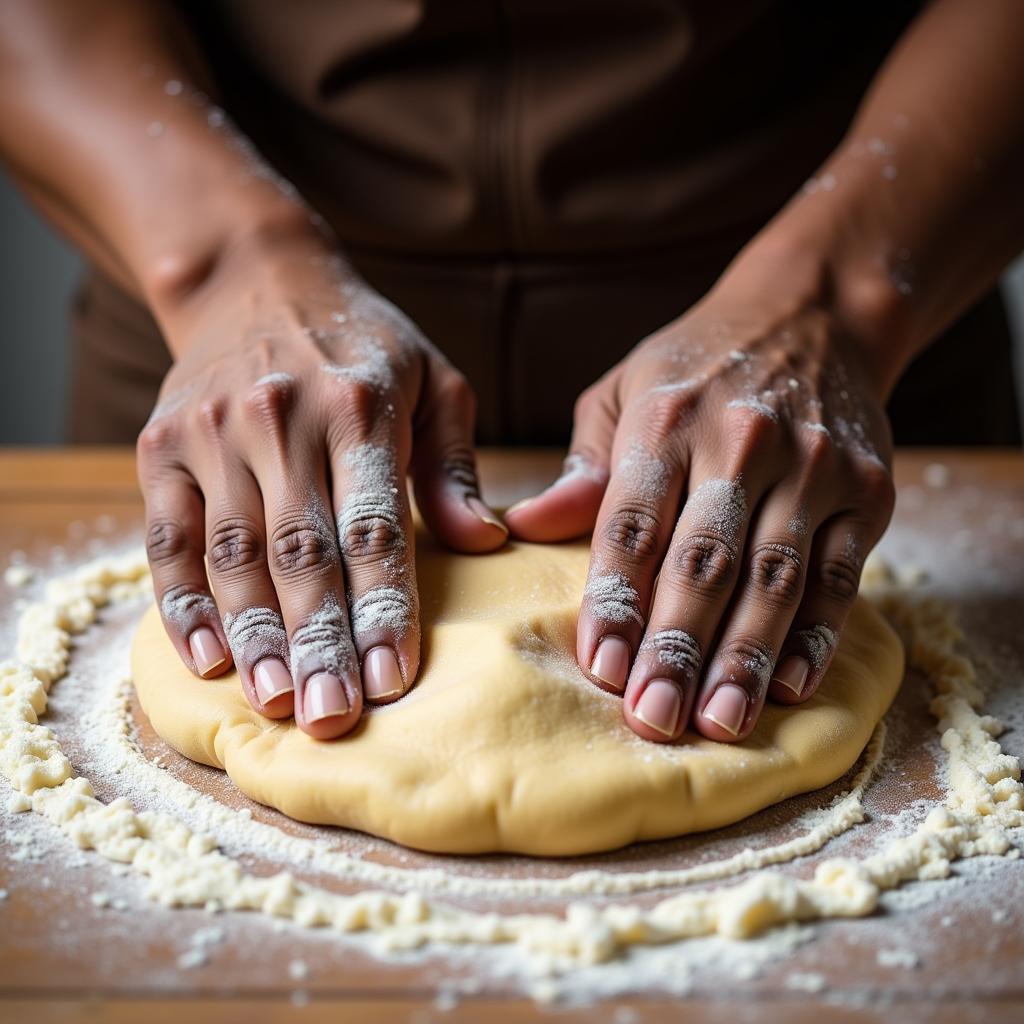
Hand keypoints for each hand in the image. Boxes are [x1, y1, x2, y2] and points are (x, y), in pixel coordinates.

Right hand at [137, 230, 506, 738]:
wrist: (256, 277)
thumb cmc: (364, 344)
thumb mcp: (433, 381)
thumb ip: (454, 467)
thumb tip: (486, 543)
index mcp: (359, 408)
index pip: (375, 527)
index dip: (384, 608)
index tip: (395, 678)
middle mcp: (280, 421)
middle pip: (301, 553)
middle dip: (319, 644)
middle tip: (333, 720)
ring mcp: (212, 434)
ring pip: (233, 554)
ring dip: (254, 636)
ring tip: (274, 704)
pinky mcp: (162, 448)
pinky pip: (168, 539)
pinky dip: (183, 603)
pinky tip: (208, 659)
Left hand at [506, 281, 894, 743]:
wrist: (815, 314)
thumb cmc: (698, 366)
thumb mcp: (625, 391)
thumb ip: (583, 465)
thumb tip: (523, 525)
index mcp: (665, 421)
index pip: (631, 523)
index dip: (615, 598)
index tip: (599, 666)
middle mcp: (741, 444)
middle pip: (703, 560)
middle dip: (677, 645)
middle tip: (653, 718)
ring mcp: (812, 468)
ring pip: (774, 577)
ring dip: (745, 656)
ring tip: (719, 723)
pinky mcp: (867, 490)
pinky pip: (841, 575)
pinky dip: (817, 635)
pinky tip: (789, 686)